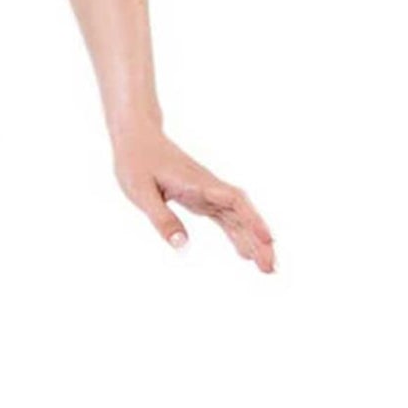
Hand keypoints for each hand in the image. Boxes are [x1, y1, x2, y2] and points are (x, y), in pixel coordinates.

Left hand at [113, 126, 275, 272]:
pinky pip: (225, 219)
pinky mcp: (203, 198)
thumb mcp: (142, 193)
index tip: (267, 239)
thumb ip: (162, 219)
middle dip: (259, 240)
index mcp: (197, 184)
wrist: (138, 140)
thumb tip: (181, 246)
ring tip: (266, 267)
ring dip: (253, 241)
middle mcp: (210, 188)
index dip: (252, 220)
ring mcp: (209, 193)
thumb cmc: (137, 164)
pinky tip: (244, 255)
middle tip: (271, 268)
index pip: (233, 201)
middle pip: (243, 213)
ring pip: (238, 218)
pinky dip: (237, 235)